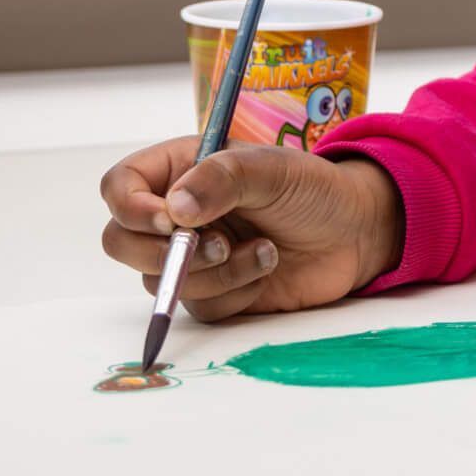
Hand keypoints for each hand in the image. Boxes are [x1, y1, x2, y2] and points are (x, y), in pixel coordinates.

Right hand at [99, 137, 404, 322]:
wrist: (356, 232)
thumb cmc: (314, 188)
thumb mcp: (272, 170)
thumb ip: (223, 179)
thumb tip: (174, 210)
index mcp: (181, 169)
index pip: (120, 187)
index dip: (131, 207)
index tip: (170, 220)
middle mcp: (178, 213)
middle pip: (122, 242)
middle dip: (164, 253)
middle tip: (217, 245)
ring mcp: (193, 255)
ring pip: (160, 281)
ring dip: (215, 272)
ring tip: (265, 250)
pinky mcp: (215, 291)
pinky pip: (199, 305)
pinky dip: (234, 291)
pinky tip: (267, 267)